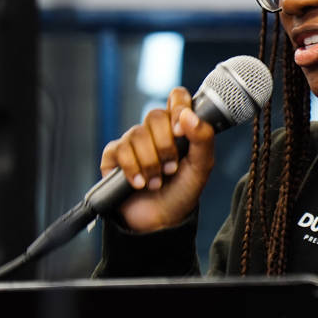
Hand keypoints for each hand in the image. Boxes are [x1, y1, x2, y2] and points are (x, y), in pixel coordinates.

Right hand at [99, 87, 214, 232]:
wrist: (160, 220)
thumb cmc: (183, 190)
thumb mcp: (202, 167)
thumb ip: (203, 139)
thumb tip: (188, 115)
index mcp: (178, 126)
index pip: (177, 97)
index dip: (178, 107)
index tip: (181, 131)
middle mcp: (154, 130)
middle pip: (154, 115)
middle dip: (166, 146)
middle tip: (172, 168)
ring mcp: (133, 141)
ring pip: (137, 134)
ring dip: (151, 163)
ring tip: (158, 181)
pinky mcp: (114, 156)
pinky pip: (120, 150)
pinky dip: (133, 169)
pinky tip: (140, 184)